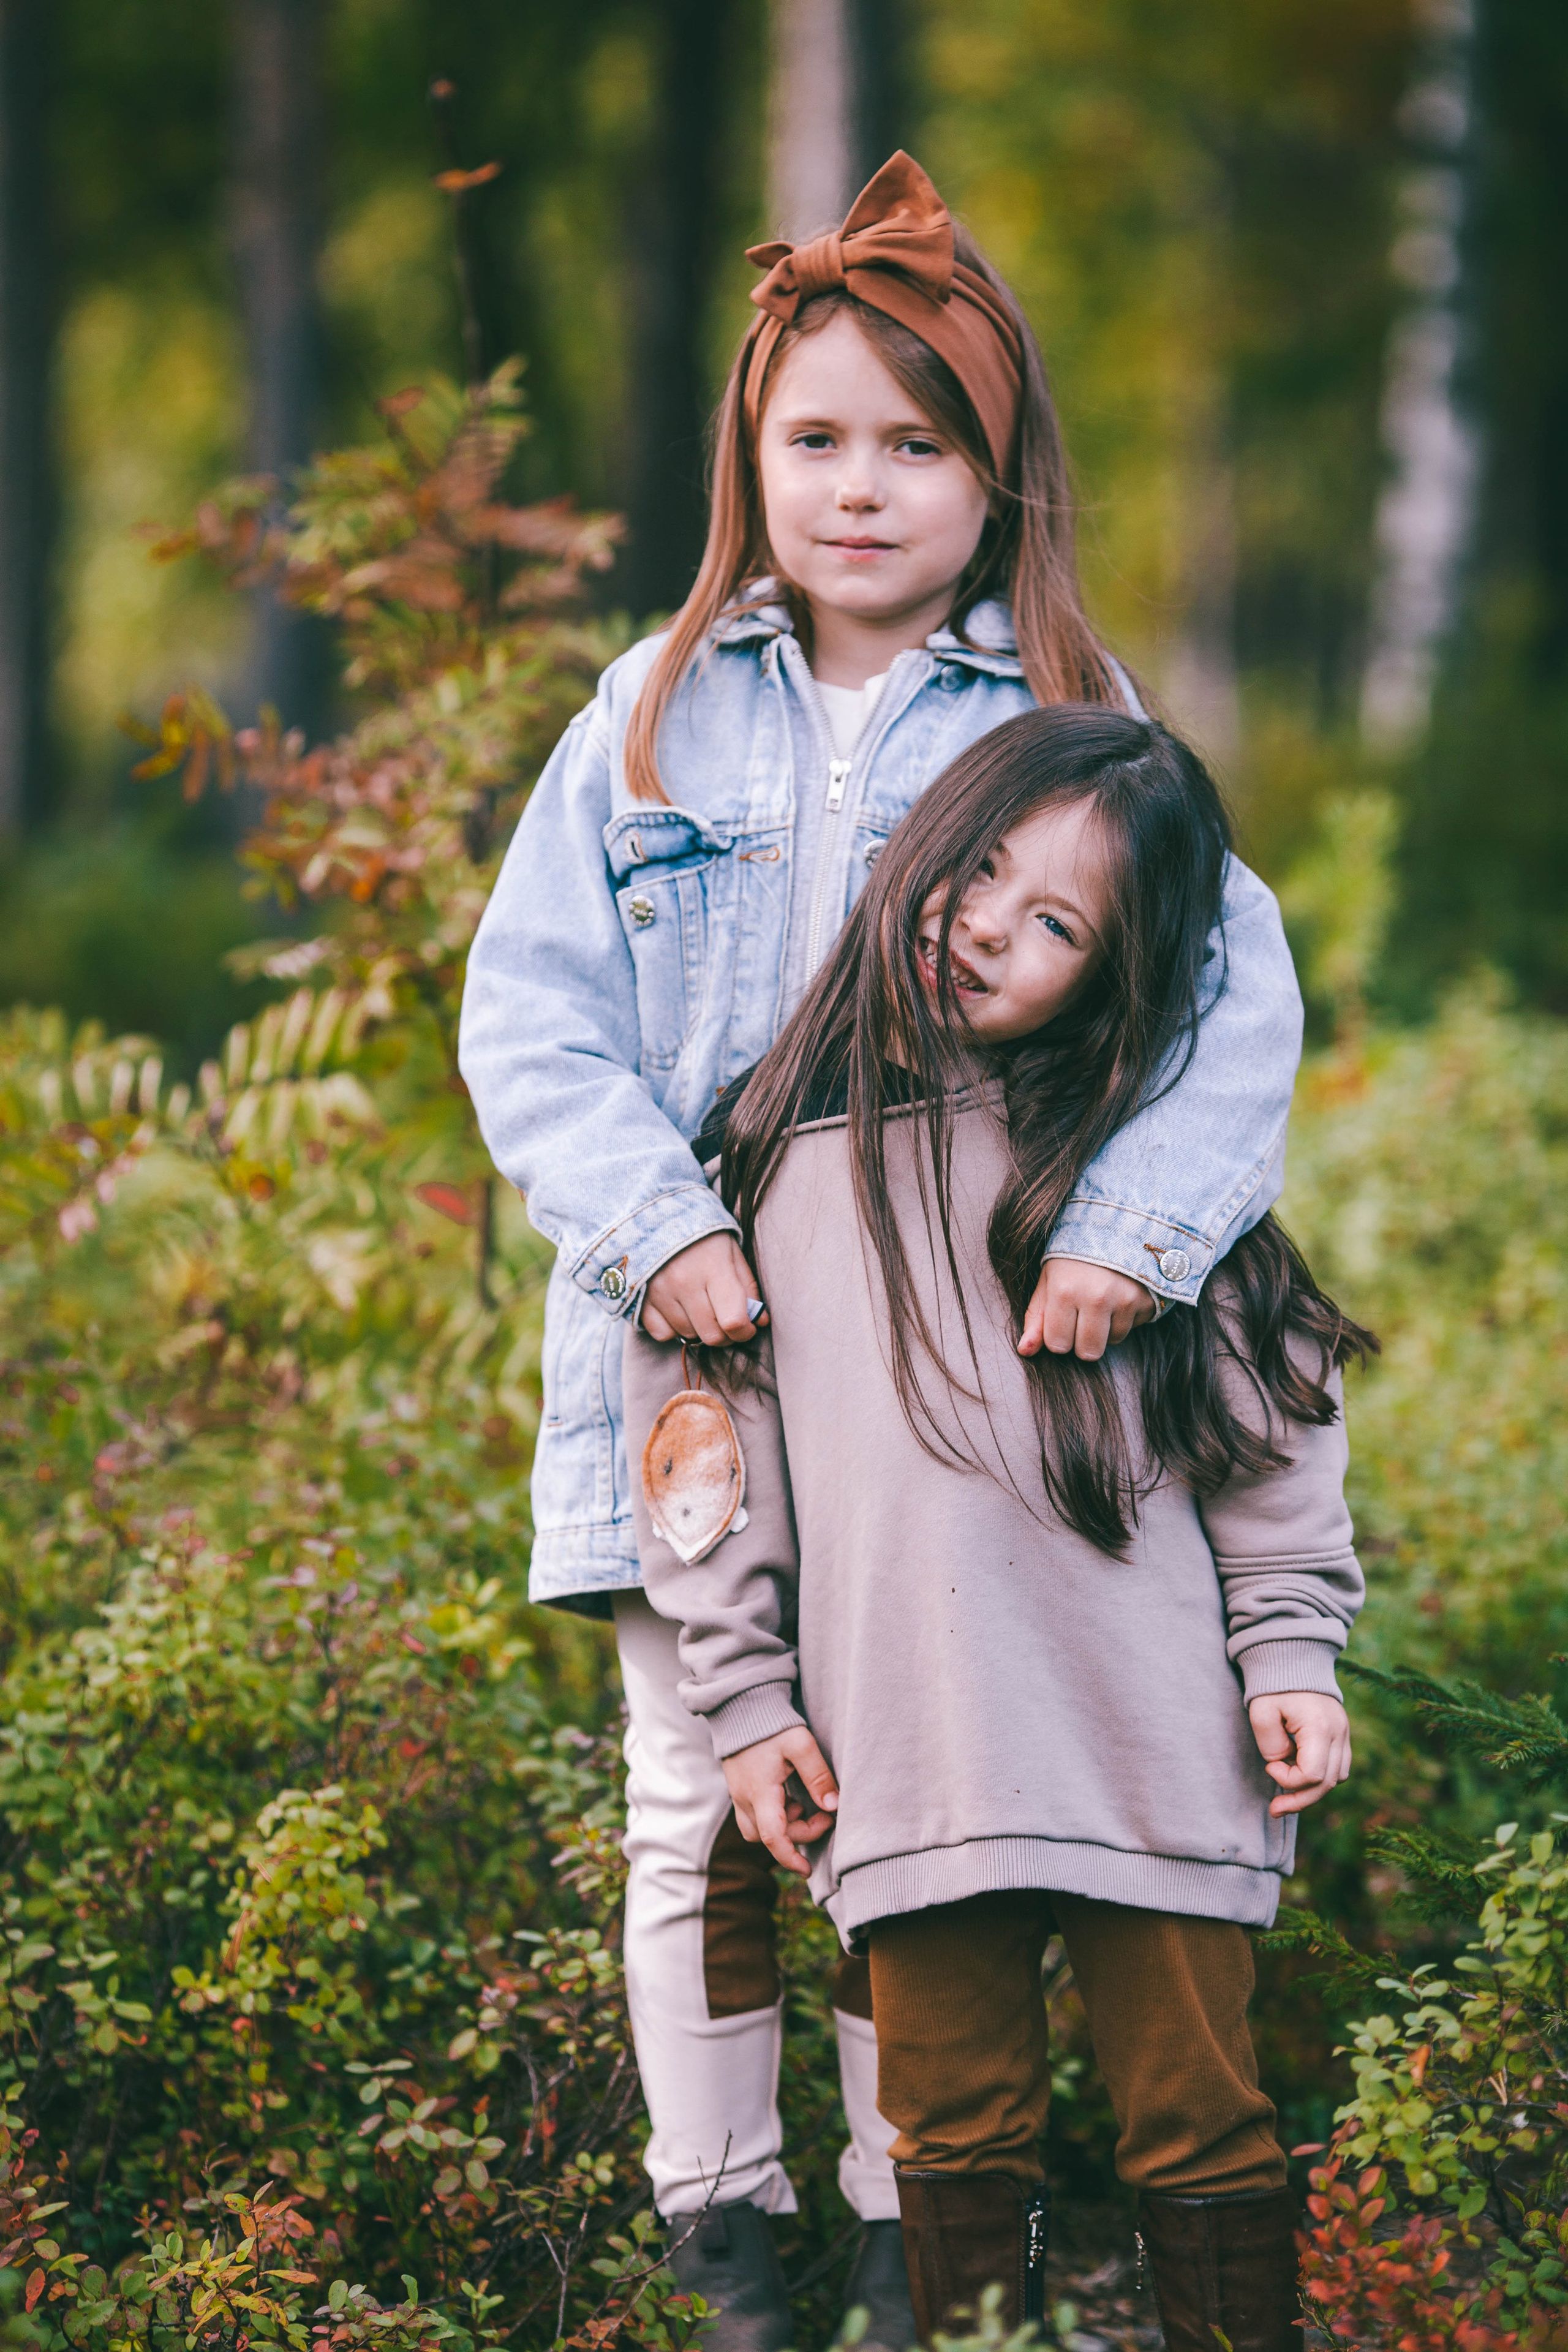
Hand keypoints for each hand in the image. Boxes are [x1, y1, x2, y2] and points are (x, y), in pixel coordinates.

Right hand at [642, 1233, 765, 1345]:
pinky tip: (679, 1312)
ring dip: (700, 1330)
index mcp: (713, 1267)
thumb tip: (759, 1321)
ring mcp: (659, 1292)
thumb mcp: (732, 1251)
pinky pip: (662, 1334)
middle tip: (727, 1321)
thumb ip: (748, 1287)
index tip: (748, 1327)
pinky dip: (673, 1329)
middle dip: (726, 1335)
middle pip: (712, 1334)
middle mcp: (684, 1282)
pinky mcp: (640, 1298)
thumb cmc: (702, 1235)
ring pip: (688, 1335)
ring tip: (702, 1309)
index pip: (733, 1320)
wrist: (657, 1215)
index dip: (745, 1331)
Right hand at [722, 1726, 838, 1875]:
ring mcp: (739, 1795)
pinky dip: (775, 1817)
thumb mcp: (801, 1744)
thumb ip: (818, 1775)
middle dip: (797, 1835)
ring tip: (804, 1806)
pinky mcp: (739, 1788)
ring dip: (783, 1827)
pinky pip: (754, 1816)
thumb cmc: (771, 1724)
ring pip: (757, 1830)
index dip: (790, 1859)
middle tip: (824, 1815)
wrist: (740, 1706)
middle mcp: (745, 1799)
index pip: (773, 1838)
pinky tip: (790, 1797)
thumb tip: (833, 1806)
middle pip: (767, 1837)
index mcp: (760, 1792)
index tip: (807, 1870)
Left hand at [1018, 1257, 1156, 1361]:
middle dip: (1082, 1340)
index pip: (1057, 1345)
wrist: (1117, 1225)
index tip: (1062, 1317)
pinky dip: (1126, 1318)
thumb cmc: (1074, 1257)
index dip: (1058, 1335)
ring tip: (1103, 1299)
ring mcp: (1125, 1300)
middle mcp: (1096, 1298)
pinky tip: (1120, 1295)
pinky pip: (1133, 1328)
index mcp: (1064, 1291)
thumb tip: (1025, 1351)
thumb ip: (1036, 1317)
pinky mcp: (1147, 1301)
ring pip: (1112, 1341)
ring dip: (1106, 1328)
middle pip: (1087, 1353)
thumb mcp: (1049, 1280)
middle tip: (1083, 1314)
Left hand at [1249, 1691, 1351, 1816]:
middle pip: (1327, 1783)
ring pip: (1336, 1779)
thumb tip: (1282, 1764)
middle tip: (1274, 1809)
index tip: (1270, 1765)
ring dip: (1312, 1791)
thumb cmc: (1274, 1685)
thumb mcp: (1261, 1711)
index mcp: (1320, 1727)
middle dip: (1299, 1800)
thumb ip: (1270, 1744)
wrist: (1294, 1659)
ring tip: (1287, 1797)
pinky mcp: (1342, 1734)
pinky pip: (1339, 1767)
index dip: (1288, 1780)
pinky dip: (1321, 1778)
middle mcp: (1339, 1733)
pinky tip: (1300, 1778)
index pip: (1313, 1775)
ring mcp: (1345, 1733)